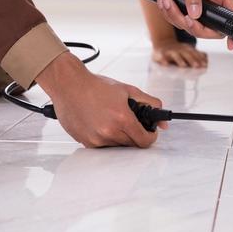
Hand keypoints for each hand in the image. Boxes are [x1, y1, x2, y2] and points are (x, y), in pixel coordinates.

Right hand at [36, 53, 166, 147]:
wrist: (69, 84)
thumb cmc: (95, 86)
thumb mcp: (128, 90)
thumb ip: (150, 104)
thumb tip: (164, 122)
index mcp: (122, 118)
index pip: (144, 141)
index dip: (150, 137)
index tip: (149, 133)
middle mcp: (109, 131)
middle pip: (132, 145)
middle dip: (134, 134)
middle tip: (129, 122)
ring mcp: (96, 139)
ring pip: (117, 146)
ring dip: (119, 137)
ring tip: (112, 119)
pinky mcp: (86, 142)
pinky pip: (103, 147)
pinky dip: (105, 138)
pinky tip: (100, 123)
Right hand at [151, 38, 208, 67]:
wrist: (163, 44)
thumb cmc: (178, 52)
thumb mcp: (188, 52)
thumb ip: (197, 56)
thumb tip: (207, 62)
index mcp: (187, 49)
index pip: (195, 54)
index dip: (200, 59)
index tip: (205, 65)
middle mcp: (179, 49)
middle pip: (186, 54)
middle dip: (192, 60)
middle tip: (197, 66)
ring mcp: (170, 51)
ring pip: (175, 55)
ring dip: (180, 60)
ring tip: (183, 66)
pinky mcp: (161, 53)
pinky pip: (162, 57)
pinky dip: (163, 60)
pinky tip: (165, 65)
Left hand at [157, 0, 232, 49]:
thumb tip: (196, 14)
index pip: (232, 15)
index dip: (231, 31)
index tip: (230, 44)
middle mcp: (212, 2)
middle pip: (210, 28)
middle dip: (194, 26)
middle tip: (183, 17)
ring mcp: (200, 8)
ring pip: (192, 26)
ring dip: (176, 17)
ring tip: (166, 2)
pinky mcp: (188, 10)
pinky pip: (180, 21)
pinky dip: (170, 15)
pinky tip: (164, 3)